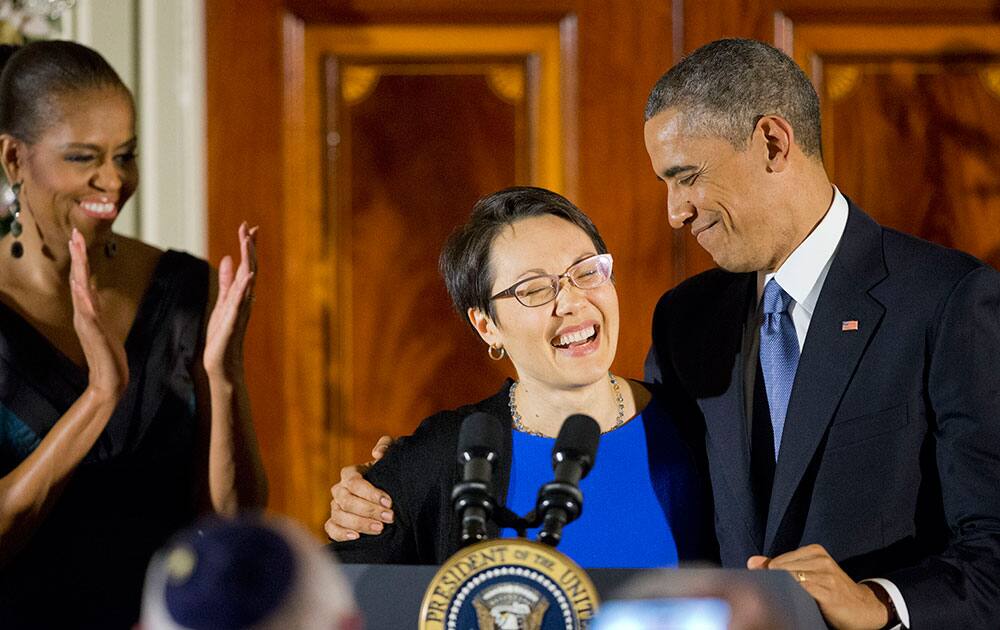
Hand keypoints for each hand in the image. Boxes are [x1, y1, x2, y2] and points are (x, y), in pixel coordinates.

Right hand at [69, 228, 127, 398]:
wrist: (110, 379)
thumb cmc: (108, 354)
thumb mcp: (102, 324)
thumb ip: (94, 308)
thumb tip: (90, 291)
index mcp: (87, 310)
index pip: (82, 279)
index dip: (79, 258)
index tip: (77, 238)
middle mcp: (83, 313)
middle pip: (78, 279)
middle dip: (77, 256)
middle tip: (74, 235)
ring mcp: (87, 323)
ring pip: (81, 291)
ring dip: (79, 271)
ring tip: (78, 252)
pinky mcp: (94, 334)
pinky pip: (88, 314)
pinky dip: (84, 300)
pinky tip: (81, 287)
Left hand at [203, 222, 256, 378]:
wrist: (222, 364)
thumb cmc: (222, 336)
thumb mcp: (221, 303)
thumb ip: (226, 282)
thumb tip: (228, 258)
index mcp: (239, 294)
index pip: (246, 266)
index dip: (247, 246)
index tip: (248, 227)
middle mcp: (244, 300)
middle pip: (250, 269)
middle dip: (249, 248)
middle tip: (249, 227)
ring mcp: (240, 310)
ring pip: (248, 281)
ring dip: (249, 261)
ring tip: (248, 243)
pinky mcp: (233, 322)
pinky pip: (240, 302)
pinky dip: (245, 287)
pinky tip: (249, 275)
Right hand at [325, 436, 394, 540]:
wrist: (388, 496)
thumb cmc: (388, 474)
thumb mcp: (392, 456)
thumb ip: (387, 446)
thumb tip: (377, 453)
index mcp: (350, 474)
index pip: (354, 482)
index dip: (371, 493)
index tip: (389, 502)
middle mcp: (340, 490)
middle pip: (347, 501)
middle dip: (369, 510)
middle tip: (389, 517)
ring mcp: (335, 507)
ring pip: (339, 516)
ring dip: (359, 523)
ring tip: (380, 529)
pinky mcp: (335, 523)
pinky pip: (331, 529)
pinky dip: (341, 534)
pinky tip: (357, 537)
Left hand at [748, 544, 889, 629]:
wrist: (864, 607)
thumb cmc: (832, 590)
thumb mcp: (808, 573)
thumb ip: (780, 566)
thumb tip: (752, 561)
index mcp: (814, 551)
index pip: (777, 562)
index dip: (768, 576)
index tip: (765, 587)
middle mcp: (820, 559)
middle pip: (781, 569)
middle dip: (773, 583)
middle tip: (773, 595)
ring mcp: (826, 575)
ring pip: (789, 579)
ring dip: (782, 591)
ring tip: (784, 599)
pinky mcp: (829, 591)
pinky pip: (802, 591)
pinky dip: (793, 597)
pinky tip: (794, 603)